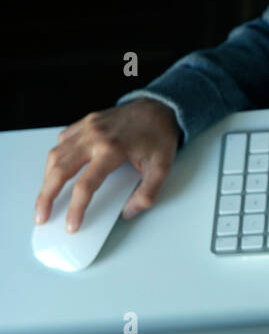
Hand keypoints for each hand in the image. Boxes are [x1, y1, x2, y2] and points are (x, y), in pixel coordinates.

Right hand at [34, 98, 181, 232]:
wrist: (160, 107)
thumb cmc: (159, 136)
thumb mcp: (163, 168)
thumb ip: (147, 194)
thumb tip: (127, 213)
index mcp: (113, 149)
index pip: (86, 185)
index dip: (76, 208)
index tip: (72, 225)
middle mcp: (95, 137)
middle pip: (60, 170)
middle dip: (47, 196)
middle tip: (41, 216)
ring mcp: (87, 127)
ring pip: (56, 155)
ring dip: (47, 178)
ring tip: (45, 198)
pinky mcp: (85, 122)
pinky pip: (62, 142)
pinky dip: (55, 159)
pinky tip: (56, 172)